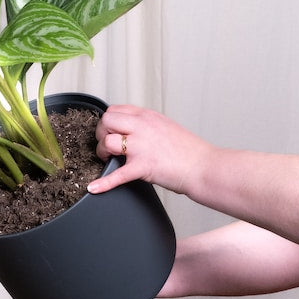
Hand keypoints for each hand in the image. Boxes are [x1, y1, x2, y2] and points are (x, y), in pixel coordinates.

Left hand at [89, 105, 213, 195]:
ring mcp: (141, 146)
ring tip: (108, 159)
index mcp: (147, 116)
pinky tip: (93, 187)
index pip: (115, 110)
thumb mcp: (166, 126)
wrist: (204, 167)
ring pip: (108, 142)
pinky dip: (103, 183)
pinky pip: (117, 174)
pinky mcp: (143, 166)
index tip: (109, 131)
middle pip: (106, 121)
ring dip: (103, 152)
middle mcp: (142, 127)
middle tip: (107, 145)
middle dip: (101, 133)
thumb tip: (131, 128)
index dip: (108, 122)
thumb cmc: (189, 151)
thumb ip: (146, 124)